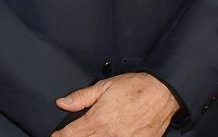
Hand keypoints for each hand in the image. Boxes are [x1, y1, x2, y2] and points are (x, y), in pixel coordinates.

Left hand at [51, 72, 178, 136]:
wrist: (162, 92)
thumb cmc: (134, 87)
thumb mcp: (103, 86)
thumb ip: (81, 97)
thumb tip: (62, 103)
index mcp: (99, 119)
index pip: (72, 134)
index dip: (60, 136)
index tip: (55, 136)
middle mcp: (110, 134)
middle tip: (71, 136)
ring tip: (89, 136)